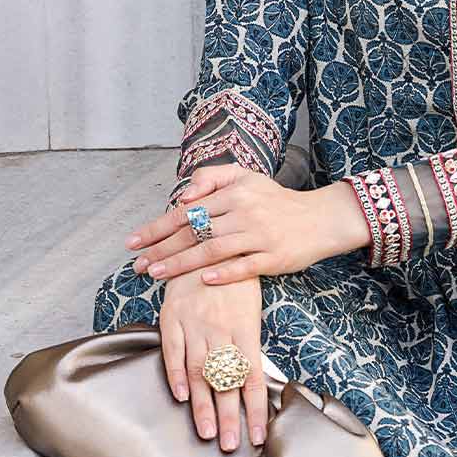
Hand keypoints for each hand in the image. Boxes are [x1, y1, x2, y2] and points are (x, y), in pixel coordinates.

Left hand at [126, 166, 369, 285]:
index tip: (133, 242)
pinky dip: (224, 273)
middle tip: (138, 265)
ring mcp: (260, 236)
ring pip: (213, 250)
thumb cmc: (278, 201)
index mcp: (234, 194)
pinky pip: (246, 266)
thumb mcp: (246, 177)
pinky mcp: (276, 257)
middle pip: (194, 233)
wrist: (322, 218)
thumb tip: (183, 196)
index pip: (186, 212)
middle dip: (161, 250)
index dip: (157, 228)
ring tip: (157, 274)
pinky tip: (204, 280)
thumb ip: (211, 178)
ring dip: (181, 263)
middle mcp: (244, 213)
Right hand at [158, 270, 267, 449]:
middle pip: (227, 381)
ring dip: (204, 405)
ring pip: (200, 372)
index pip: (254, 378)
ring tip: (206, 433)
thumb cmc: (235, 281)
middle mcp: (222, 330)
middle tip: (228, 445)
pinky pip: (173, 350)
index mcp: (246, 330)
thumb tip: (253, 384)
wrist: (208, 241)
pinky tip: (182, 397)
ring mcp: (196, 324)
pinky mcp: (172, 317)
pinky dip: (176, 375)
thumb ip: (248, 347)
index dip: (256, 409)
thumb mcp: (251, 311)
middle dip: (229, 417)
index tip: (257, 437)